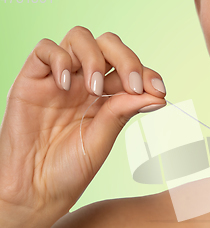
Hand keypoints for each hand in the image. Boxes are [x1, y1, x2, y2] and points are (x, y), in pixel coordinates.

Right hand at [0, 26, 166, 214]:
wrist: (34, 189)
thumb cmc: (69, 170)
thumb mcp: (102, 140)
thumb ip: (122, 112)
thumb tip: (158, 96)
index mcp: (107, 98)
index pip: (131, 70)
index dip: (148, 73)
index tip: (159, 91)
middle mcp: (84, 83)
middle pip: (109, 46)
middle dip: (127, 59)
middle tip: (132, 85)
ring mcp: (59, 79)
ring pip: (80, 38)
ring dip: (95, 58)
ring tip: (95, 89)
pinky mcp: (32, 79)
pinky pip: (45, 48)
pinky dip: (59, 59)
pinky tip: (66, 85)